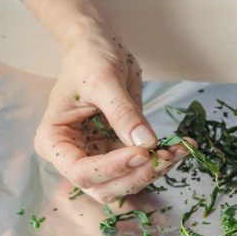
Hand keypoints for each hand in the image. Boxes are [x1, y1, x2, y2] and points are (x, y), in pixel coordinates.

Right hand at [34, 25, 195, 202]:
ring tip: (180, 149)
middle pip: (105, 188)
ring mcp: (99, 158)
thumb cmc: (90, 59)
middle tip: (166, 155)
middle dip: (138, 176)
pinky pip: (142, 168)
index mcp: (54, 142)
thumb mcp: (104, 80)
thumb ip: (123, 113)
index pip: (81, 172)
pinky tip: (181, 147)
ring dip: (156, 171)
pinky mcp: (121, 153)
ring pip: (127, 183)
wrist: (99, 47)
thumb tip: (145, 143)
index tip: (142, 153)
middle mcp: (74, 157)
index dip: (112, 169)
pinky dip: (163, 161)